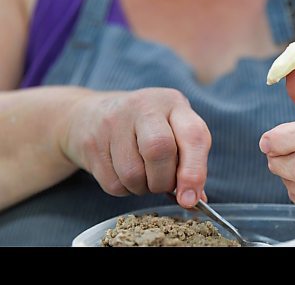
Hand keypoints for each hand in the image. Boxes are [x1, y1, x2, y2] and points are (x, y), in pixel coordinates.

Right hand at [60, 88, 210, 207]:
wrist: (90, 114)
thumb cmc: (145, 128)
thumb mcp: (174, 131)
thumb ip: (189, 161)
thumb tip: (195, 198)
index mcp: (174, 104)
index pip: (193, 135)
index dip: (194, 172)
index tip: (190, 199)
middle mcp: (144, 107)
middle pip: (159, 151)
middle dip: (164, 181)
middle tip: (163, 184)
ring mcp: (114, 122)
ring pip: (133, 174)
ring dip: (143, 187)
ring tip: (143, 175)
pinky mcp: (92, 142)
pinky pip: (114, 183)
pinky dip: (124, 189)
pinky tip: (124, 173)